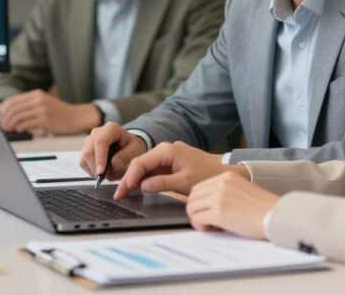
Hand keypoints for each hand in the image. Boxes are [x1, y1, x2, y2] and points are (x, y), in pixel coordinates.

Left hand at [0, 90, 100, 134]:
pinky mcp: (45, 120)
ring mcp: (42, 110)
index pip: (14, 100)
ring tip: (8, 129)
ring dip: (10, 124)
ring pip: (18, 116)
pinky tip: (19, 130)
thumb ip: (29, 105)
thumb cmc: (59, 112)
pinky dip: (20, 128)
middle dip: (5, 118)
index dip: (4, 109)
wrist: (76, 117)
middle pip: (14, 108)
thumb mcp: (44, 103)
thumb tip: (8, 111)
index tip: (0, 116)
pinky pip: (27, 124)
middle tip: (2, 125)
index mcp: (36, 94)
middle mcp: (38, 100)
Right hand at [79, 123, 147, 179]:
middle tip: (106, 177)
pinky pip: (83, 163)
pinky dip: (91, 170)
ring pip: (84, 158)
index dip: (99, 158)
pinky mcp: (85, 150)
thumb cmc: (132, 148)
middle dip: (95, 167)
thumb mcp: (136, 151)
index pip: (101, 142)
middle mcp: (97, 132)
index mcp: (111, 129)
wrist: (127, 148)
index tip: (101, 172)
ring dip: (94, 169)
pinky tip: (102, 171)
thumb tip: (113, 164)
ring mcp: (89, 141)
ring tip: (107, 172)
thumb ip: (126, 157)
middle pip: (89, 150)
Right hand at [113, 141, 245, 199]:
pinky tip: (138, 188)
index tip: (121, 192)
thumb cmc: (207, 176)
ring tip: (124, 193)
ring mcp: (168, 155)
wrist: (225, 172)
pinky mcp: (172, 162)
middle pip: (140, 163)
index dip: (128, 178)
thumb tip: (142, 186)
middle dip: (128, 179)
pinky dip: (145, 178)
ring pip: (146, 166)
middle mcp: (166, 149)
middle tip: (118, 195)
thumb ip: (161, 183)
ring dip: (135, 179)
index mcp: (167, 150)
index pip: (140, 163)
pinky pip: (154, 169)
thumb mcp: (183, 182)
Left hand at [186, 171, 279, 239]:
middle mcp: (221, 183)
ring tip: (211, 226)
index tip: (209, 212)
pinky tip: (212, 229)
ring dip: (197, 219)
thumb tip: (208, 205)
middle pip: (193, 196)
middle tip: (207, 221)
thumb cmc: (265, 209)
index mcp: (227, 176)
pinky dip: (200, 226)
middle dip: (196, 210)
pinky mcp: (219, 212)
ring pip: (192, 207)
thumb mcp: (243, 191)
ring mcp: (219, 197)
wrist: (277, 216)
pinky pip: (197, 218)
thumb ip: (225, 193)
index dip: (201, 202)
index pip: (200, 187)